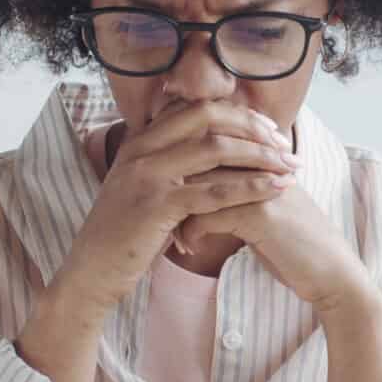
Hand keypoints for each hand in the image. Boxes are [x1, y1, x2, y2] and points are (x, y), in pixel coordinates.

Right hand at [48, 101, 298, 317]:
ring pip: (216, 149)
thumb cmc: (123, 236)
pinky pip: (214, 190)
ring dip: (261, 156)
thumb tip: (210, 152)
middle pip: (209, 118)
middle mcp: (141, 149)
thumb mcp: (141, 189)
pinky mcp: (157, 205)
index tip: (268, 129)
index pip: (196, 108)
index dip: (237, 114)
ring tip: (291, 167)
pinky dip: (251, 187)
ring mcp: (147, 175)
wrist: (90, 272)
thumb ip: (169, 166)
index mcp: (140, 141)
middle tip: (285, 144)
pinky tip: (275, 190)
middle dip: (254, 127)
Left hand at [173, 160, 371, 315]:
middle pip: (199, 158)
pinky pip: (208, 214)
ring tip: (169, 234)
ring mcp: (262, 185)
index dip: (181, 167)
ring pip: (199, 184)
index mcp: (263, 158)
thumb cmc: (296, 246)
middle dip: (173, 187)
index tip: (164, 194)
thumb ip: (239, 193)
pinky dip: (191, 233)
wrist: (334, 273)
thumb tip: (199, 191)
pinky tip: (189, 249)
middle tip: (158, 214)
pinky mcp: (261, 213)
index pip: (209, 143)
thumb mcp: (265, 211)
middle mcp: (262, 163)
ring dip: (177, 212)